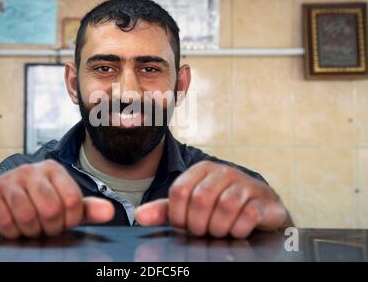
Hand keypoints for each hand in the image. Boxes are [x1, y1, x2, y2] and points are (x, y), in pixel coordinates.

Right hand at [0, 160, 114, 238]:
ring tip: (28, 227)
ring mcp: (7, 180)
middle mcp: (30, 170)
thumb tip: (110, 212)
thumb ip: (85, 208)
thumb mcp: (61, 203)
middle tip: (43, 227)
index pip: (73, 201)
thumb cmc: (33, 203)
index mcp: (52, 169)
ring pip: (28, 217)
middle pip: (52, 210)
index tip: (63, 222)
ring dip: (29, 231)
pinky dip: (11, 232)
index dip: (70, 221)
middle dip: (49, 228)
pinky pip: (5, 222)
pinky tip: (11, 228)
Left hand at [135, 161, 289, 238]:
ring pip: (226, 206)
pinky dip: (239, 229)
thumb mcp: (189, 207)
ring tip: (219, 232)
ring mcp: (244, 183)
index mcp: (201, 170)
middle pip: (201, 199)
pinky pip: (249, 214)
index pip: (179, 191)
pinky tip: (236, 231)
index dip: (178, 215)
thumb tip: (139, 216)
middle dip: (198, 224)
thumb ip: (165, 211)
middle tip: (202, 231)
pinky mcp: (263, 198)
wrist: (258, 208)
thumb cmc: (217, 207)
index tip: (184, 225)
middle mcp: (223, 171)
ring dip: (219, 228)